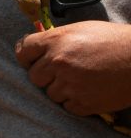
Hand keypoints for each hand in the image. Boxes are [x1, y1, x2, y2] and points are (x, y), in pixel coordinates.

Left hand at [15, 21, 130, 114]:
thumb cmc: (113, 40)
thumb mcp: (81, 29)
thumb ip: (56, 39)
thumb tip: (36, 47)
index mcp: (56, 41)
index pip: (23, 51)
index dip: (26, 57)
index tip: (31, 61)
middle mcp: (59, 62)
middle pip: (34, 76)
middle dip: (45, 75)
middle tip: (61, 73)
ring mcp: (70, 84)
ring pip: (50, 94)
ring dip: (61, 89)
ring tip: (80, 81)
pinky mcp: (84, 103)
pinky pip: (67, 107)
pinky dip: (75, 102)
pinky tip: (88, 91)